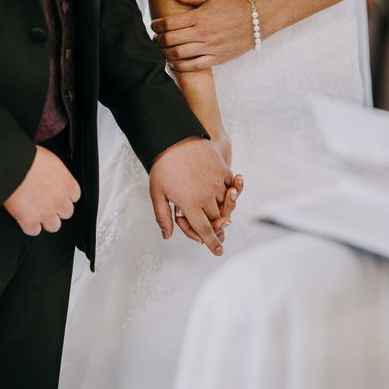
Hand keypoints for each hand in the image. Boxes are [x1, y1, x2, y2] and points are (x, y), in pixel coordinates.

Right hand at [4, 146, 80, 235]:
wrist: (12, 165)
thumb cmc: (29, 158)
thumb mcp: (51, 160)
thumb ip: (56, 173)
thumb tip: (52, 174)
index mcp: (68, 184)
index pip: (74, 197)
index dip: (64, 196)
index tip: (58, 194)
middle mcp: (60, 200)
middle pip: (66, 213)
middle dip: (57, 209)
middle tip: (46, 203)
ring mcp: (46, 212)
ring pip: (54, 226)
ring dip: (46, 221)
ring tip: (37, 214)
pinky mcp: (29, 220)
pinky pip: (34, 231)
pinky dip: (29, 226)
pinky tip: (25, 219)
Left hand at [149, 136, 233, 255]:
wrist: (173, 137)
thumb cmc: (162, 166)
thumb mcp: (157, 193)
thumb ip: (163, 216)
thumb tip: (167, 236)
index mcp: (190, 204)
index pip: (204, 230)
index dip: (212, 243)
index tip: (218, 251)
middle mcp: (206, 196)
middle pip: (217, 219)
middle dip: (217, 226)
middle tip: (216, 228)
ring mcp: (216, 182)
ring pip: (226, 204)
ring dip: (223, 208)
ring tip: (216, 207)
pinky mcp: (222, 169)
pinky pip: (231, 186)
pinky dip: (230, 191)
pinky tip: (225, 190)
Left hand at [151, 0, 257, 71]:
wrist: (258, 21)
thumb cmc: (234, 7)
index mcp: (200, 17)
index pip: (170, 22)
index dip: (157, 25)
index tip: (153, 25)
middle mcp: (203, 33)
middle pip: (171, 39)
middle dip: (158, 40)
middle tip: (154, 39)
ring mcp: (210, 47)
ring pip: (179, 54)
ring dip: (165, 54)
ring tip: (161, 51)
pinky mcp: (216, 58)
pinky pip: (194, 66)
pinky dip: (180, 66)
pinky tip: (173, 63)